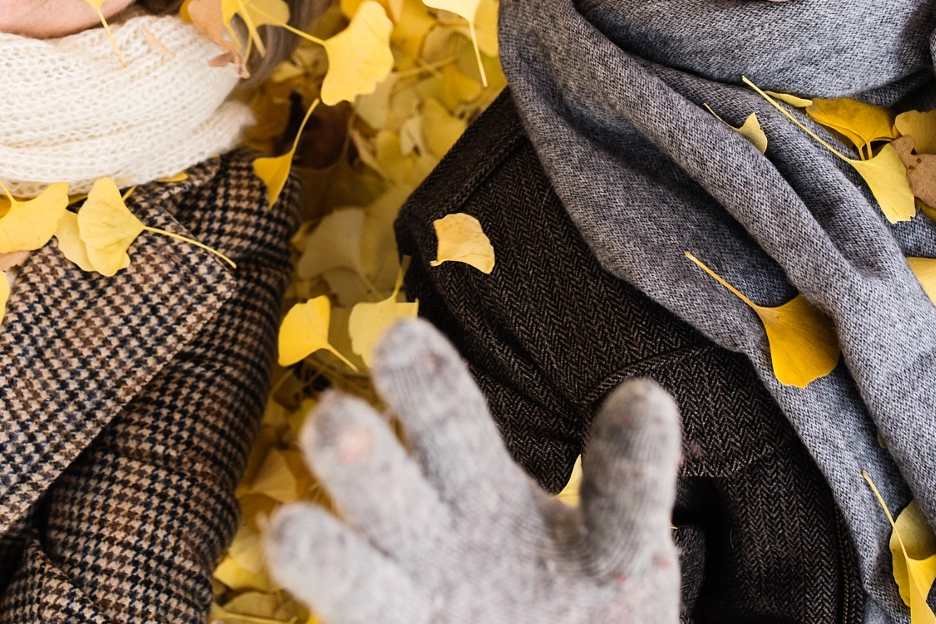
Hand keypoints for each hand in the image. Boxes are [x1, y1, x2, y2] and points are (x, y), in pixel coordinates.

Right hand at [264, 318, 680, 623]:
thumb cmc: (593, 613)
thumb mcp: (623, 550)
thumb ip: (630, 484)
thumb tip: (645, 395)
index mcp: (474, 488)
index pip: (448, 426)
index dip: (425, 389)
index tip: (398, 339)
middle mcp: (426, 542)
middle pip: (389, 491)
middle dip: (360, 458)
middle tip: (332, 421)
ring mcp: (408, 610)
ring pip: (359, 585)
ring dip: (323, 557)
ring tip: (289, 534)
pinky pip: (361, 620)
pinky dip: (327, 582)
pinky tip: (290, 549)